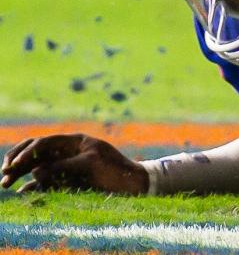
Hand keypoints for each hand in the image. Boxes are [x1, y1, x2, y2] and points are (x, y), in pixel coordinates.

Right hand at [1, 133, 148, 193]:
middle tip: (4, 174)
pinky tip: (23, 192)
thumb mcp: (89, 165)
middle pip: (37, 152)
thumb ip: (63, 167)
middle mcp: (67, 151)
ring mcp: (66, 165)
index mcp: (74, 141)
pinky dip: (32, 186)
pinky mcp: (67, 180)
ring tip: (6, 183)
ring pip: (37, 167)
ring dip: (21, 173)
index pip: (44, 142)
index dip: (27, 152)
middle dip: (18, 161)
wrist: (131, 183)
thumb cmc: (114, 169)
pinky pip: (45, 181)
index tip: (14, 165)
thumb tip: (35, 172)